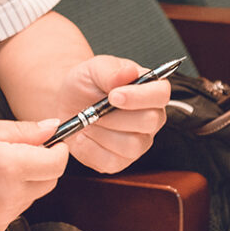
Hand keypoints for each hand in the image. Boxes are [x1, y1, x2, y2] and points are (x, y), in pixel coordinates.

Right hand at [0, 118, 68, 230]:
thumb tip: (52, 128)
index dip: (59, 150)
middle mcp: (10, 195)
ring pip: (32, 196)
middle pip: (49, 182)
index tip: (54, 144)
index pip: (57, 164)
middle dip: (42, 165)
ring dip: (24, 183)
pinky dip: (8, 198)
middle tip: (19, 153)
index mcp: (10, 166)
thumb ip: (24, 131)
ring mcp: (2, 216)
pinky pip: (14, 210)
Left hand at [51, 55, 170, 173]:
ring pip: (131, 145)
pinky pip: (111, 162)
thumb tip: (129, 72)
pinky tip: (84, 135)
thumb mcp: (95, 68)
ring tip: (88, 120)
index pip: (161, 94)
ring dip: (102, 132)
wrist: (68, 103)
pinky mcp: (120, 161)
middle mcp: (151, 118)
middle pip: (149, 122)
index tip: (113, 95)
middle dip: (115, 116)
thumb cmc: (86, 83)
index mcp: (150, 90)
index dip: (139, 97)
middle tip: (93, 109)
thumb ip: (112, 70)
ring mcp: (139, 142)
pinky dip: (90, 148)